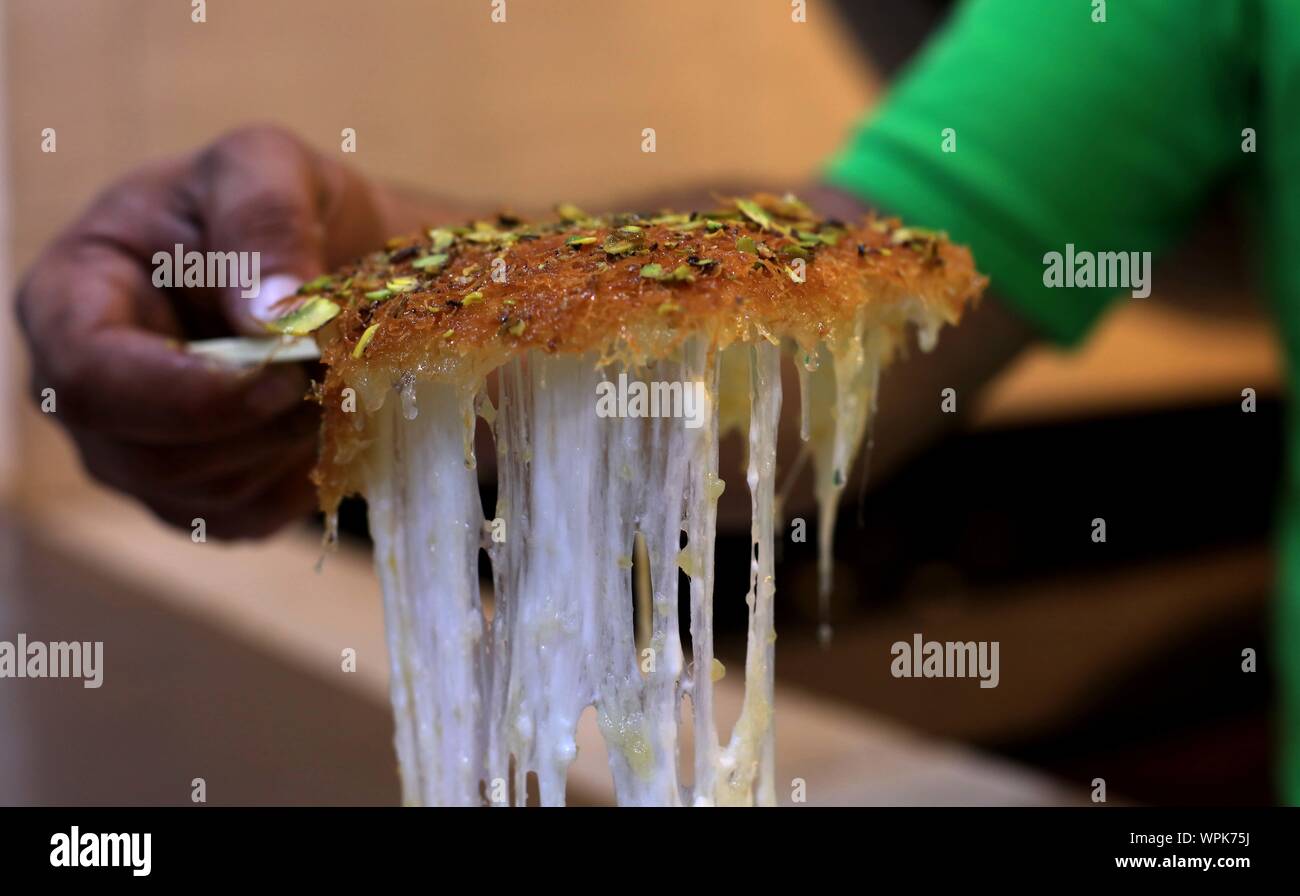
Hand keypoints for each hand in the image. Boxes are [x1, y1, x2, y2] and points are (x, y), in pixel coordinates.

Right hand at [15, 125, 389, 537]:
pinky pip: (245, 516)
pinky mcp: (193, 497)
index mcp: (69, 298)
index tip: (279, 372)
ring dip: (287, 442)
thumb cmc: (274, 204)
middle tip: (331, 370)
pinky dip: (298, 473)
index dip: (184, 392)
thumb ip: (264, 219)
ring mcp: (133, 453)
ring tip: (330, 378)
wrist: (322, 257)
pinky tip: (319, 416)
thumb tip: (271, 319)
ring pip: (206, 490)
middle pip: (149, 453)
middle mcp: (83, 391)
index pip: (88, 376)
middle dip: (256, 421)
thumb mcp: (269, 165)